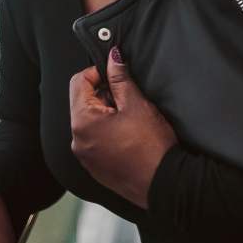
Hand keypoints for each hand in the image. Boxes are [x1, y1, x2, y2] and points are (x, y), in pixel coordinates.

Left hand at [69, 45, 177, 208]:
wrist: (164, 184)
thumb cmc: (152, 146)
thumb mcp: (136, 104)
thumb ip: (119, 78)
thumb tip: (112, 58)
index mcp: (83, 122)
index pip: (78, 82)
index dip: (97, 71)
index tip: (115, 72)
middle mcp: (77, 140)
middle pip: (82, 102)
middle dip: (102, 93)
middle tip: (127, 96)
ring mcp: (85, 156)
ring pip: (89, 121)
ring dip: (105, 112)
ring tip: (130, 117)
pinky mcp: (95, 167)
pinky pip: (94, 140)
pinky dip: (106, 130)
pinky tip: (128, 134)